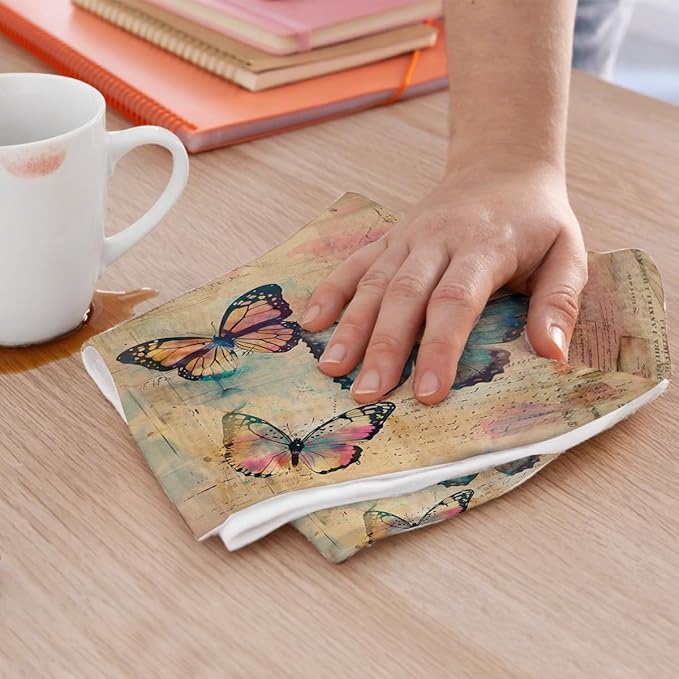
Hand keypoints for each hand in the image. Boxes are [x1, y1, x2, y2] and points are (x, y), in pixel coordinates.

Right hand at [301, 162, 586, 404]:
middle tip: (367, 393)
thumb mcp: (568, 253)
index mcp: (485, 245)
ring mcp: (407, 236)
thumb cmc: (537, 220)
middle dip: (385, 346)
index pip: (456, 300)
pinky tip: (310, 323)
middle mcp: (438, 239)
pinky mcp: (389, 236)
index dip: (441, 348)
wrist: (501, 165)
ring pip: (373, 282)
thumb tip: (551, 355)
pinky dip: (331, 291)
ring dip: (349, 326)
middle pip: (405, 295)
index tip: (428, 393)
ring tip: (330, 368)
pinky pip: (355, 263)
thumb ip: (559, 302)